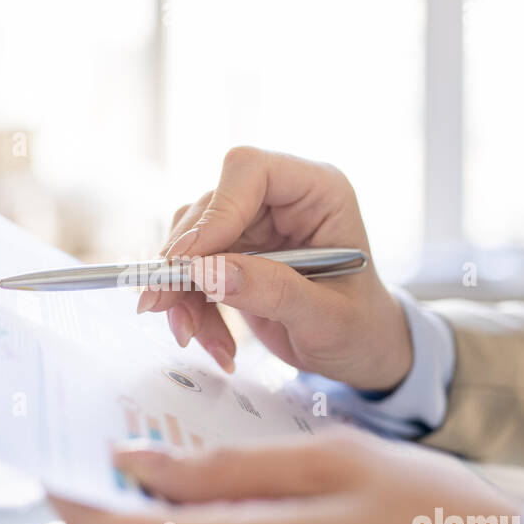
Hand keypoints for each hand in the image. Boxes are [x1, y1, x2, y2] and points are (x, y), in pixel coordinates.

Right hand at [141, 146, 411, 391]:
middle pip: (209, 208)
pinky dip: (192, 309)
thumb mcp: (327, 318)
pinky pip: (193, 271)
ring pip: (191, 242)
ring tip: (195, 337)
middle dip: (184, 263)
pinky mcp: (234, 255)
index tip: (190, 262)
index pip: (250, 171)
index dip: (216, 212)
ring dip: (184, 293)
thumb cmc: (361, 329)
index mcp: (318, 192)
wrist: (360, 352)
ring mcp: (254, 225)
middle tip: (162, 306)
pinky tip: (214, 343)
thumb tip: (207, 272)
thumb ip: (273, 291)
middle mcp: (281, 199)